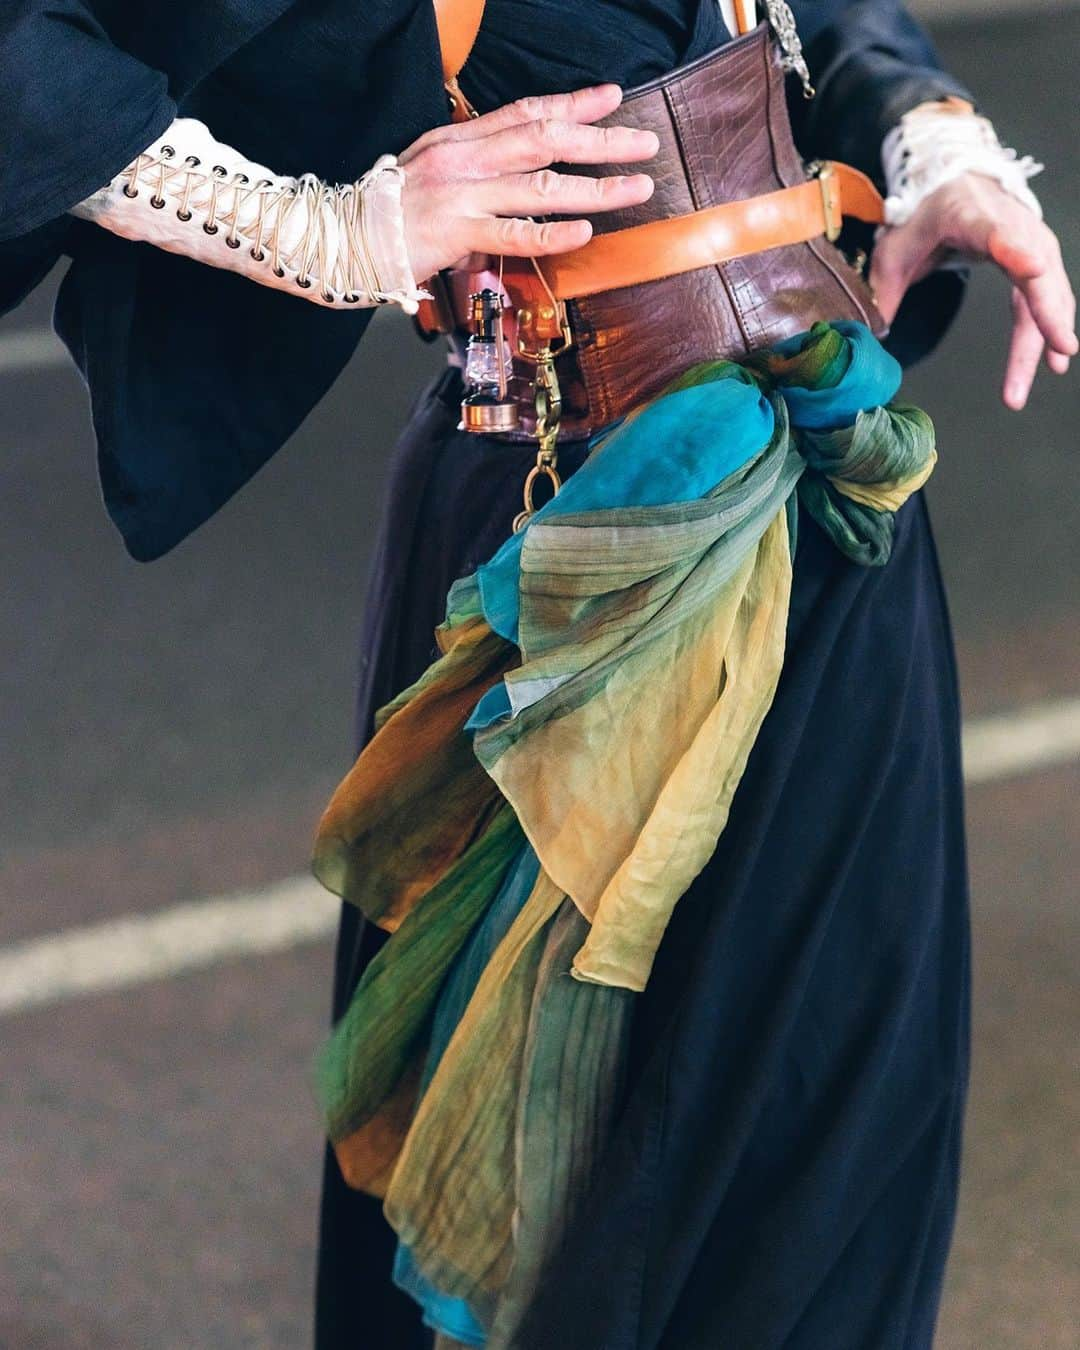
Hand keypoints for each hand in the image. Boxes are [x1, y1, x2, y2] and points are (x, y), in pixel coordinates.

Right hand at [397, 84, 657, 281]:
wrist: (342, 238)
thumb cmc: (390, 212)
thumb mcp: (434, 175)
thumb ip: (475, 172)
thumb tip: (514, 179)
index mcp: (462, 141)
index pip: (527, 113)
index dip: (573, 104)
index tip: (612, 98)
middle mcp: (466, 160)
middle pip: (546, 139)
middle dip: (601, 140)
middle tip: (644, 143)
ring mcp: (462, 195)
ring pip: (541, 186)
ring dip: (596, 187)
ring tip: (636, 187)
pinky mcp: (455, 234)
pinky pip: (514, 234)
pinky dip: (552, 233)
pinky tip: (584, 232)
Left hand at [869, 171, 1076, 409]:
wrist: (956, 184)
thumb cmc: (926, 216)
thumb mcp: (893, 250)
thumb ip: (884, 291)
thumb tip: (873, 337)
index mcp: (971, 217)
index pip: (996, 233)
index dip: (1015, 250)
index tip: (1033, 268)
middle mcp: (1013, 226)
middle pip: (1036, 274)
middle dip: (1049, 315)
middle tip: (1060, 352)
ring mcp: (1031, 241)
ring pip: (1048, 290)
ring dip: (1051, 331)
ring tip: (1053, 367)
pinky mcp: (1037, 255)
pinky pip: (1047, 294)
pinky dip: (1051, 325)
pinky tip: (1053, 358)